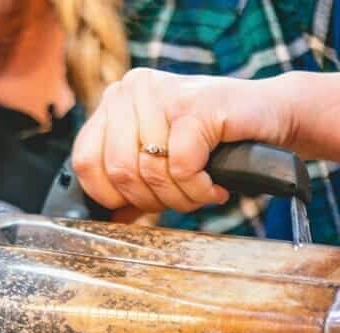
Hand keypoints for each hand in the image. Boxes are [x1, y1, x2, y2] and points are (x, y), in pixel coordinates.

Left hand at [71, 68, 295, 214]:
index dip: (109, 195)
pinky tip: (214, 185)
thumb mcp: (156, 161)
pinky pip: (181, 168)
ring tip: (200, 190)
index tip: (139, 203)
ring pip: (149, 172)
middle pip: (118, 171)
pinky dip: (198, 190)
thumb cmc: (211, 144)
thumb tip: (105, 218)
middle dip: (149, 200)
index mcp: (114, 102)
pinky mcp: (195, 104)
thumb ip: (125, 183)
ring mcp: (162, 92)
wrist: (271, 117)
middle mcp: (132, 89)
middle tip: (179, 197)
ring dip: (179, 198)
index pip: (84, 160)